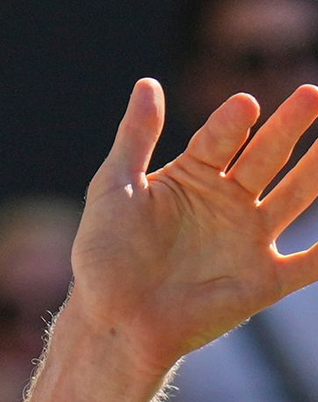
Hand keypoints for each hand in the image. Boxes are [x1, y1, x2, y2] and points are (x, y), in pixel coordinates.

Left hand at [69, 78, 317, 377]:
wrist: (115, 318)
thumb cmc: (105, 253)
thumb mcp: (114, 186)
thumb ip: (136, 137)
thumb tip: (147, 83)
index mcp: (191, 178)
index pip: (220, 139)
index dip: (232, 122)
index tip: (246, 104)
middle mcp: (226, 203)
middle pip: (266, 156)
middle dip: (290, 126)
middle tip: (313, 94)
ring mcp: (249, 239)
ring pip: (297, 196)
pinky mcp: (265, 280)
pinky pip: (312, 262)